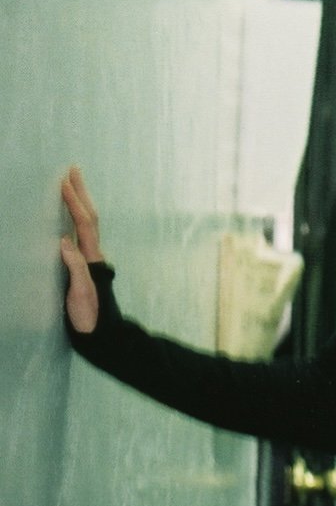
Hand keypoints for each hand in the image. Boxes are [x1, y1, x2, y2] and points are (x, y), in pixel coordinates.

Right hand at [60, 165, 105, 335]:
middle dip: (81, 192)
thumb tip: (63, 240)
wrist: (102, 336)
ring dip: (80, 202)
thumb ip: (75, 268)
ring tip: (72, 184)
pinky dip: (76, 219)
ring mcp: (90, 260)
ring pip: (86, 224)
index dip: (74, 203)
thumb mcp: (80, 295)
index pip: (83, 224)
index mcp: (92, 259)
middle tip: (73, 169)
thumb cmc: (90, 318)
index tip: (63, 182)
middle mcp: (93, 255)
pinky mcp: (84, 267)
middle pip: (89, 217)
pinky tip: (70, 216)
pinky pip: (81, 235)